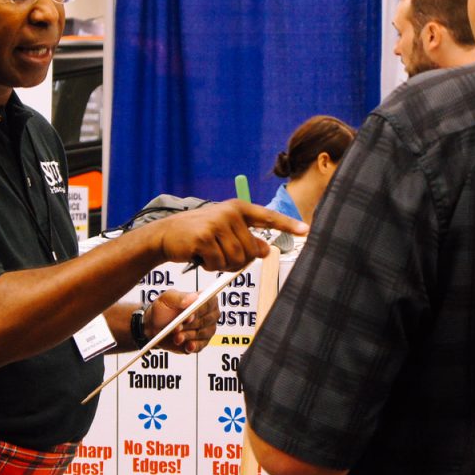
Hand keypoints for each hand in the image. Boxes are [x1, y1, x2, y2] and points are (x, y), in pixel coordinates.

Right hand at [147, 200, 305, 271]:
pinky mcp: (204, 238)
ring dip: (223, 265)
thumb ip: (247, 240)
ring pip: (236, 260)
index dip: (288, 225)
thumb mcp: (226, 233)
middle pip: (251, 251)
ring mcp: (217, 224)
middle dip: (237, 260)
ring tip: (209, 254)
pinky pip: (219, 264)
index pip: (269, 217)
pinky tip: (199, 255)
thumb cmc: (200, 234)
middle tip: (220, 254)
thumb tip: (266, 251)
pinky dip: (210, 266)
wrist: (167, 234)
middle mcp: (230, 213)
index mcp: (239, 208)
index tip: (306, 231)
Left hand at [148, 289, 217, 353]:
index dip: (201, 309)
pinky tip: (186, 345)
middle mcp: (208, 315)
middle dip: (192, 324)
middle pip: (207, 320)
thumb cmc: (163, 310)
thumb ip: (180, 297)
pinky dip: (192, 346)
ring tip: (177, 336)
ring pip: (202, 334)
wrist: (154, 327)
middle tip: (178, 327)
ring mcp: (205, 330)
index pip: (210, 303)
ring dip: (189, 335)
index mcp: (203, 299)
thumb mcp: (167, 299)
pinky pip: (200, 346)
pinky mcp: (200, 343)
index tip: (189, 315)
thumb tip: (193, 298)